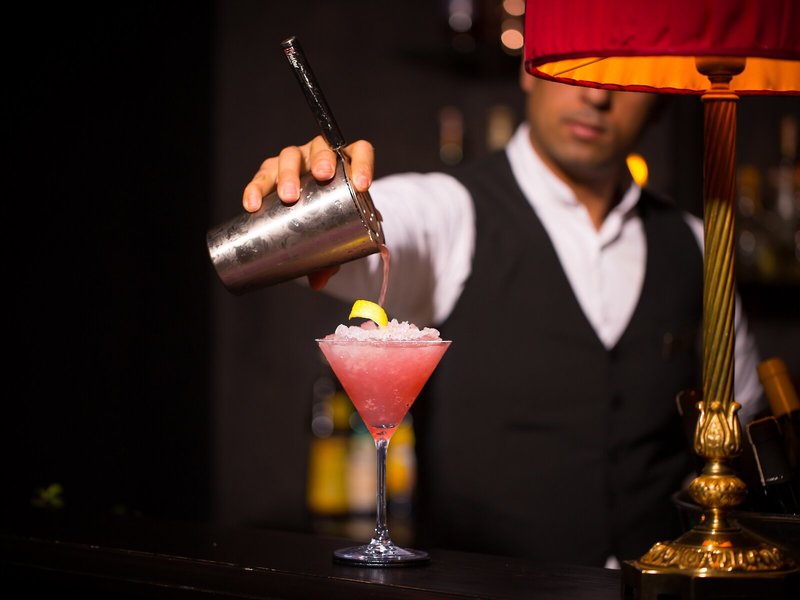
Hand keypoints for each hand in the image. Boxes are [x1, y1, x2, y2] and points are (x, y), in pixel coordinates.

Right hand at [241, 136, 374, 288]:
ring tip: (287, 195)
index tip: (362, 185)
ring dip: (288, 173)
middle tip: (321, 177)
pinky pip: (262, 175)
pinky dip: (256, 188)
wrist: (313, 212)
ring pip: (290, 156)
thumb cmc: (333, 219)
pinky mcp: (272, 171)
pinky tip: (252, 203)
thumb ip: (335, 255)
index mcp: (347, 164)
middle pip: (321, 147)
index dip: (363, 163)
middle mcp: (320, 156)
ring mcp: (295, 161)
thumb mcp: (340, 234)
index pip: (361, 151)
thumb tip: (319, 282)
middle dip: (321, 160)